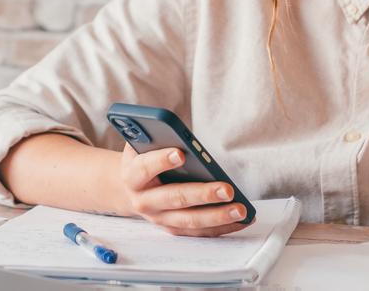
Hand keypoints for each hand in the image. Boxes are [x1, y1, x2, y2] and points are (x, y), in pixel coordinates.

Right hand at [117, 143, 248, 236]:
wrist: (127, 188)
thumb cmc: (141, 158)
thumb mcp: (141, 143)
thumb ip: (155, 138)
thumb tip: (181, 137)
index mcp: (132, 176)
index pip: (145, 168)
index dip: (161, 160)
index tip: (181, 153)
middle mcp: (144, 201)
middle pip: (174, 198)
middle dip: (203, 195)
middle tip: (227, 189)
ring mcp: (159, 218)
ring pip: (190, 220)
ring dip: (217, 216)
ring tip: (241, 209)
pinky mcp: (173, 227)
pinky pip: (199, 231)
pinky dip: (222, 226)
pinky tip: (242, 219)